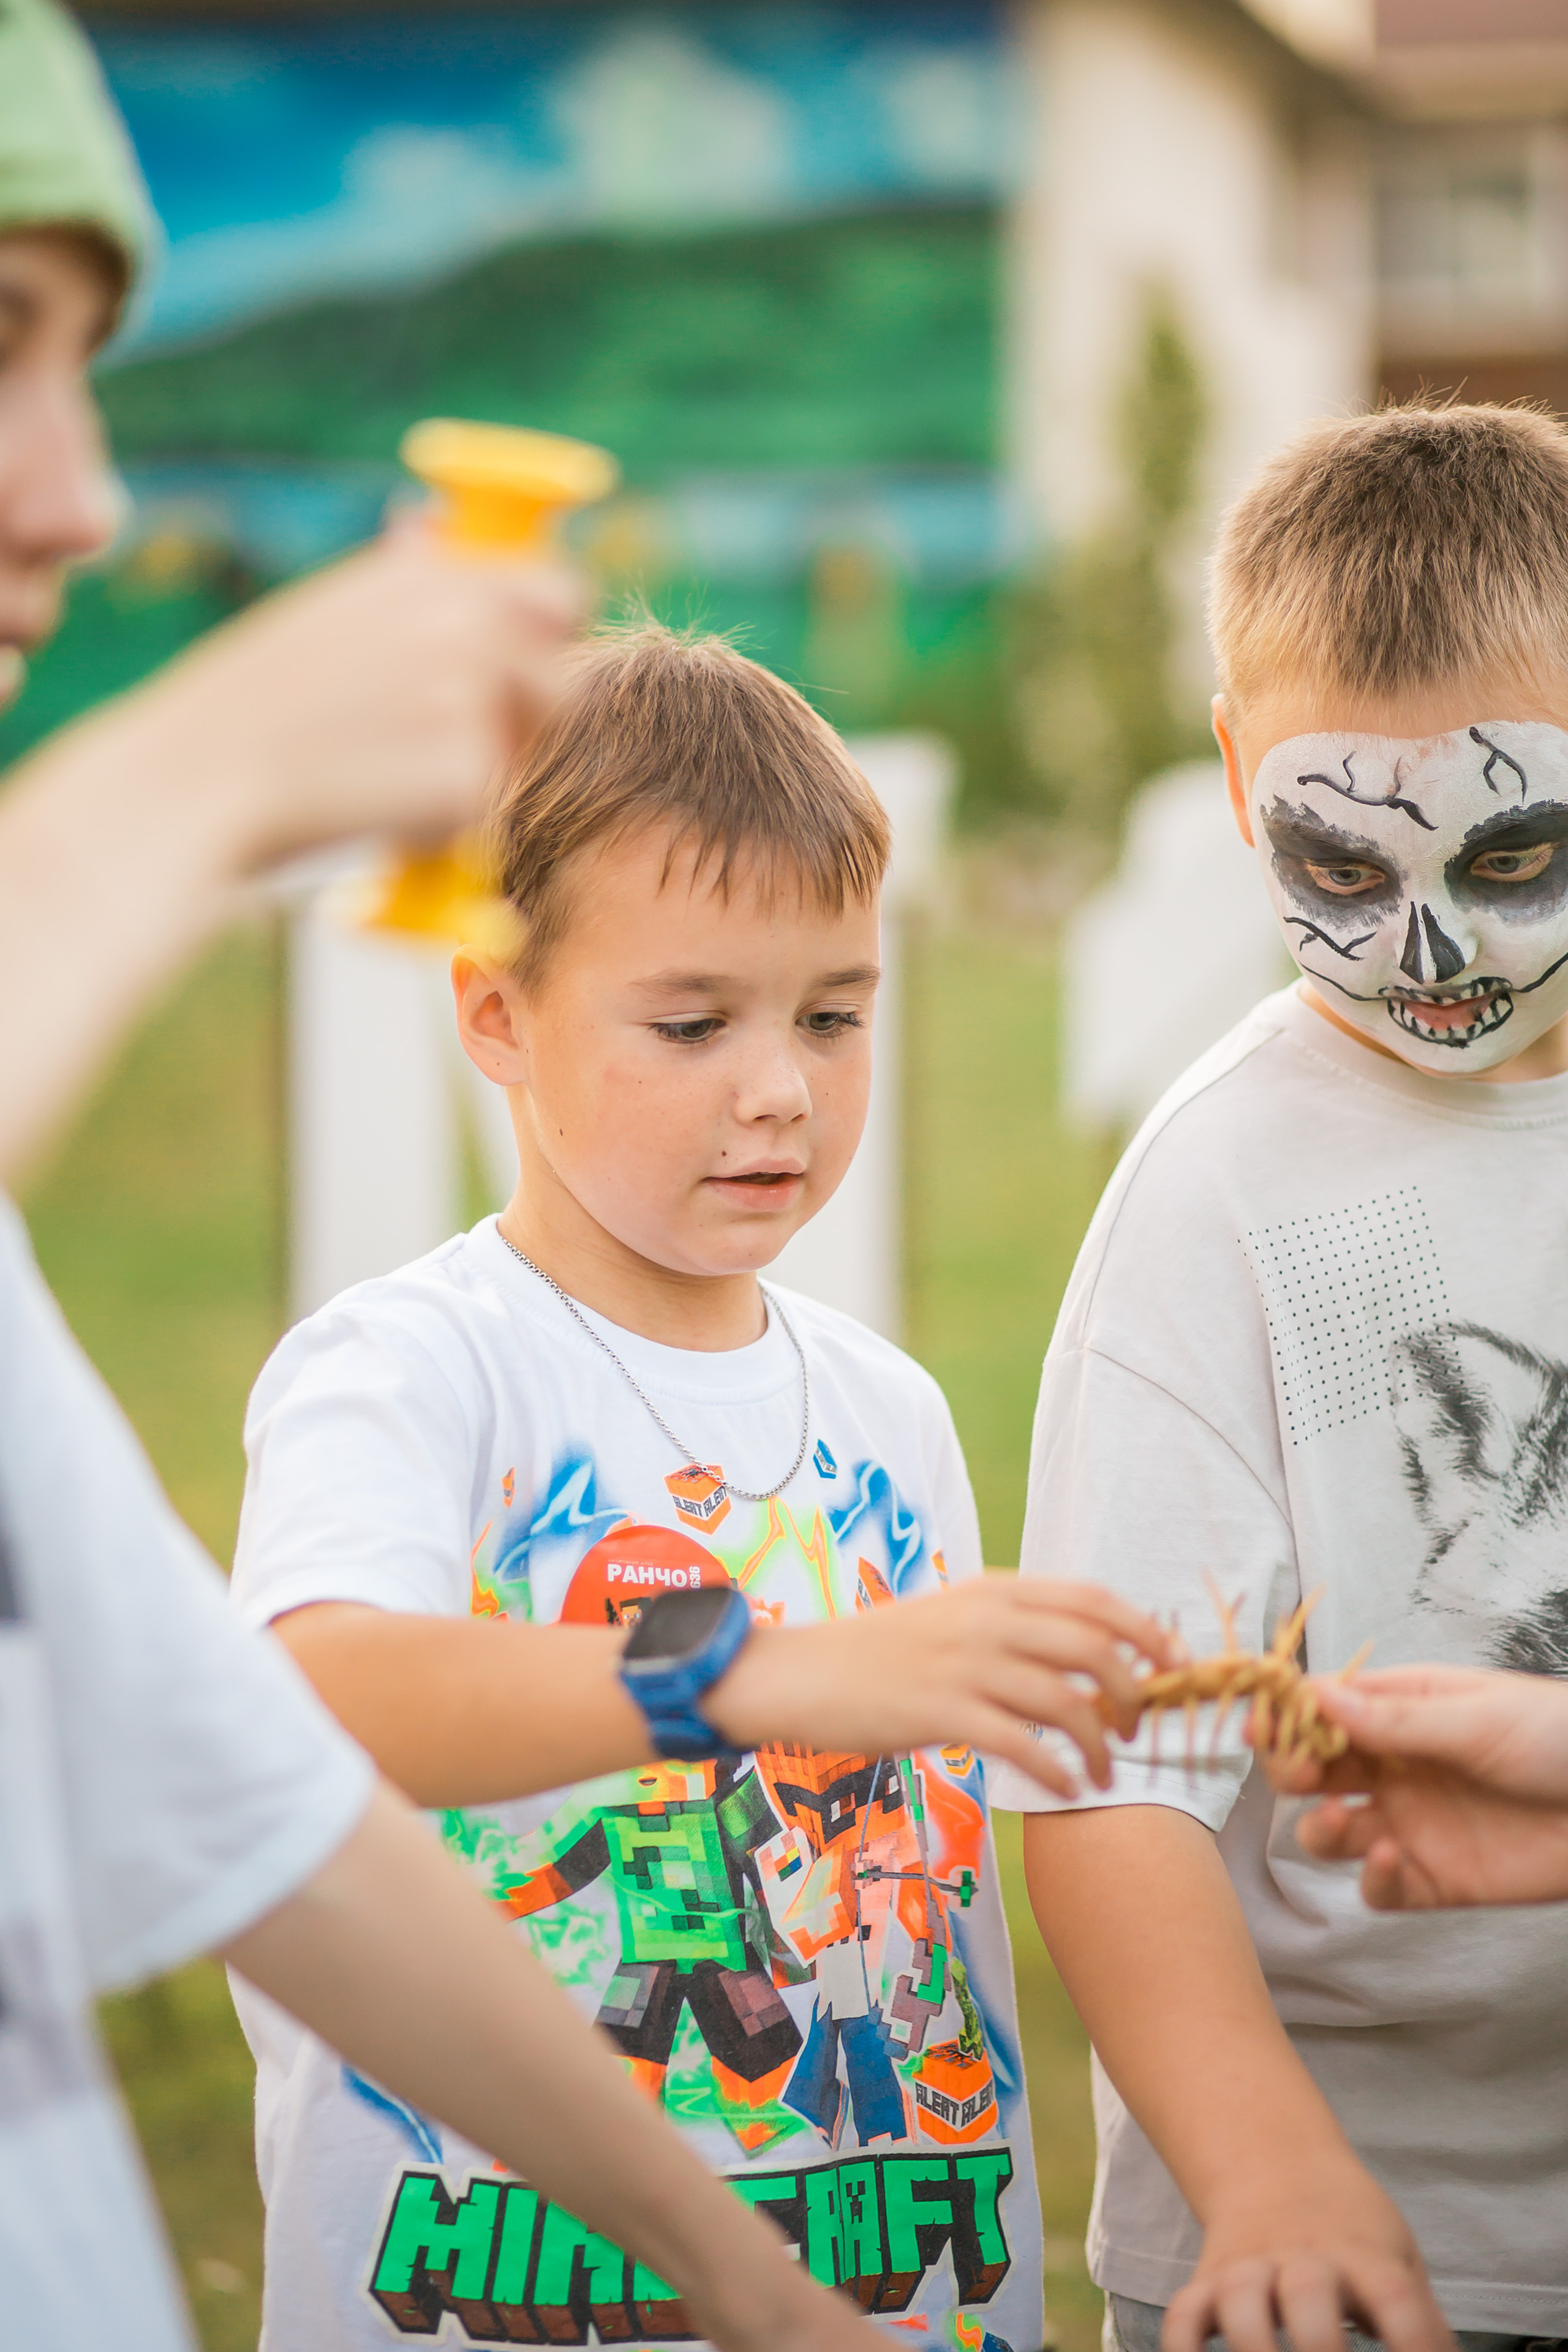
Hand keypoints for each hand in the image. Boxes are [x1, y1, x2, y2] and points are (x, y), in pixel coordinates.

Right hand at [112, 520, 584, 872]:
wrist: (198, 780)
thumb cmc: (252, 705)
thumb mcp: (329, 611)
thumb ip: (405, 581)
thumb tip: (436, 526)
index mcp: (434, 574)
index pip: (558, 591)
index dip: (547, 639)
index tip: (519, 670)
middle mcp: (464, 623)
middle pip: (565, 678)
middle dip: (530, 718)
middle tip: (453, 746)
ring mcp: (472, 699)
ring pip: (532, 749)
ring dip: (489, 768)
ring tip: (397, 772)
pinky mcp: (469, 778)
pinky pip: (488, 809)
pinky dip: (445, 823)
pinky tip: (374, 810)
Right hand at [706, 1572, 1178, 1796]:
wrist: (800, 1674)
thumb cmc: (877, 1654)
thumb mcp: (949, 1617)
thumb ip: (1008, 1626)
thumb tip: (1077, 1650)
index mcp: (992, 1590)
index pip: (1092, 1599)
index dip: (1145, 1631)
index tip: (1175, 1664)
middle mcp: (986, 1618)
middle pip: (1093, 1648)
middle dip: (1132, 1692)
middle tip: (1136, 1728)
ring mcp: (964, 1663)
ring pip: (1065, 1701)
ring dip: (1099, 1745)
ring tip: (1103, 1773)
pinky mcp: (942, 1710)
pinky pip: (1023, 1745)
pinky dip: (1057, 1771)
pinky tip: (1065, 1789)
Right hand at [1164, 2159, 1451, 2351]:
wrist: (1272, 2160)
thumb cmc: (1351, 2231)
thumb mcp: (1399, 2258)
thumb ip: (1422, 2321)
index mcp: (1363, 2254)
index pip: (1397, 2300)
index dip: (1417, 2345)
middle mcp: (1304, 2257)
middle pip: (1309, 2292)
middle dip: (1320, 2348)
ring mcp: (1249, 2266)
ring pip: (1238, 2298)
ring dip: (1251, 2344)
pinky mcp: (1208, 2280)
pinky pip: (1183, 2313)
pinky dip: (1182, 2347)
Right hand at [1269, 1666, 1567, 1908]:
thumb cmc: (1561, 1740)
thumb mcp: (1477, 1718)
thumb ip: (1395, 1717)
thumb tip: (1316, 1696)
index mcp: (1404, 1709)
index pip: (1325, 1707)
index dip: (1287, 1715)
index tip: (1258, 1725)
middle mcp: (1396, 1766)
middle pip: (1314, 1767)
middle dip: (1291, 1768)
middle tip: (1294, 1772)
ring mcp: (1411, 1823)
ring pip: (1329, 1831)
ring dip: (1317, 1827)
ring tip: (1334, 1819)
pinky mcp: (1434, 1880)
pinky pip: (1379, 1888)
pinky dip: (1371, 1877)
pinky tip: (1391, 1858)